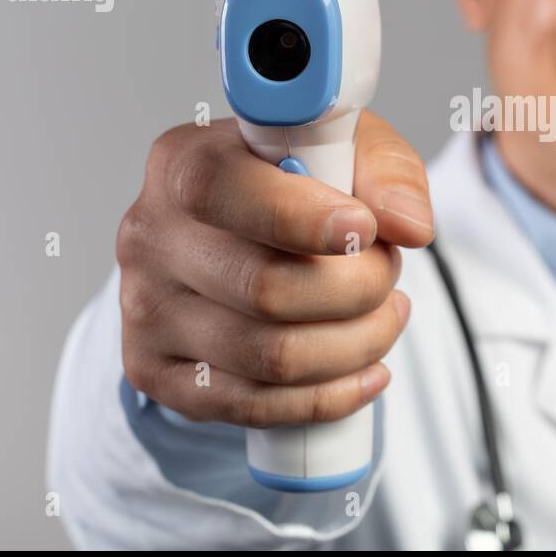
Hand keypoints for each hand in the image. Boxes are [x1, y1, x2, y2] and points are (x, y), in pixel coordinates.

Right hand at [117, 111, 433, 426]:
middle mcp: (150, 236)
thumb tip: (408, 224)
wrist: (241, 240)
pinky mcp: (156, 372)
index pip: (220, 190)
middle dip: (357, 288)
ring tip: (386, 314)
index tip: (365, 230)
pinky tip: (369, 372)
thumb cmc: (299, 184)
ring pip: (269, 357)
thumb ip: (385, 171)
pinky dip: (329, 396)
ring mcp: (146, 311)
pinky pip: (253, 406)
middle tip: (388, 272)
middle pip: (262, 288)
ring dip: (356, 344)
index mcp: (182, 162)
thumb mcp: (348, 149)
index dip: (300, 218)